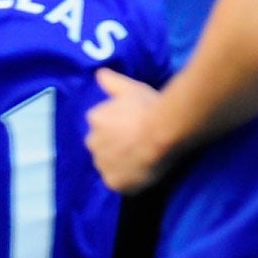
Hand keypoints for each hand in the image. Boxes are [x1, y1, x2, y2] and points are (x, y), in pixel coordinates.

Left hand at [85, 67, 173, 192]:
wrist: (165, 130)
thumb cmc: (149, 107)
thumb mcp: (130, 88)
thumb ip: (112, 82)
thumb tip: (99, 74)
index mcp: (94, 119)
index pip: (101, 126)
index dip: (118, 129)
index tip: (133, 129)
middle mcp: (92, 142)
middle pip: (102, 147)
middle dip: (115, 147)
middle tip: (138, 145)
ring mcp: (103, 164)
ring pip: (108, 166)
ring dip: (120, 164)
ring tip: (142, 159)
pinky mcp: (114, 182)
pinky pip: (118, 184)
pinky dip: (128, 181)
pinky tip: (142, 174)